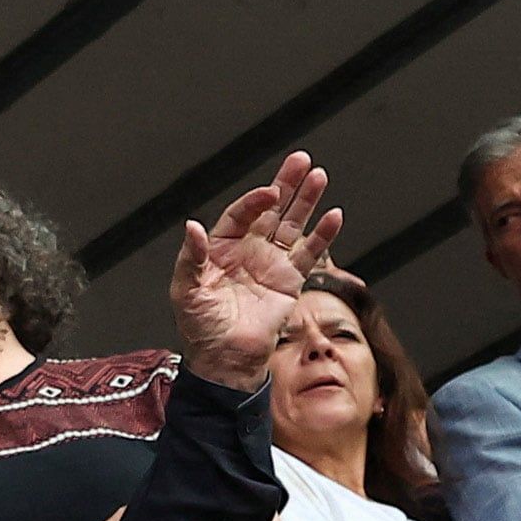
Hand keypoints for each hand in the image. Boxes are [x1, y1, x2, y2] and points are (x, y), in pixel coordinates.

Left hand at [168, 150, 339, 385]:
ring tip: (320, 176)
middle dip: (286, 184)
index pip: (242, 213)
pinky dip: (323, 236)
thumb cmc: (200, 328)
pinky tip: (334, 216)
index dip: (255, 200)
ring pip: (292, 225)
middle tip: (301, 159)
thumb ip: (191, 257)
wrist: (225, 361)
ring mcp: (271, 263)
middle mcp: (248, 250)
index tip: (270, 192)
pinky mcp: (289, 281)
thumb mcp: (186, 291)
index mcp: (221, 247)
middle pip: (270, 210)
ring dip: (306, 201)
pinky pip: (309, 254)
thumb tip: (192, 226)